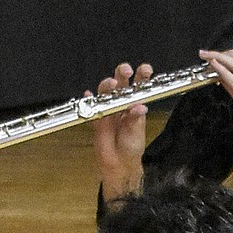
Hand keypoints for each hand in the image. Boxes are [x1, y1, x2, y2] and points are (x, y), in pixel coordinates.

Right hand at [91, 61, 151, 200]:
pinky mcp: (96, 117)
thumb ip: (136, 120)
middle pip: (120, 82)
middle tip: (126, 71)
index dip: (142, 75)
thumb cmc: (131, 146)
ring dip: (107, 85)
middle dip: (122, 73)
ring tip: (111, 84)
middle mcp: (121, 103)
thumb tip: (139, 106)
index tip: (145, 69)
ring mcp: (107, 108)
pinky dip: (87, 99)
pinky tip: (87, 95)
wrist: (119, 163)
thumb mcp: (137, 133)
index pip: (139, 85)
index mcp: (134, 103)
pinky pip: (89, 106)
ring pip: (105, 91)